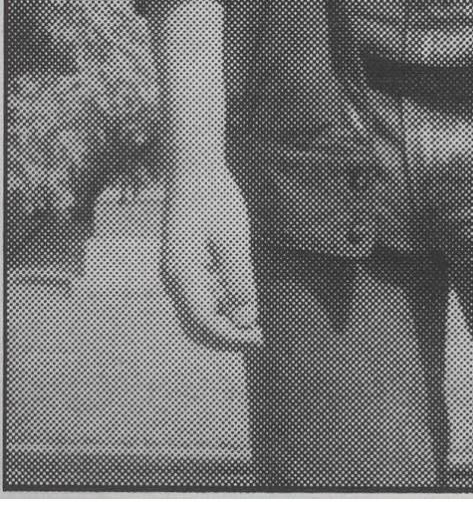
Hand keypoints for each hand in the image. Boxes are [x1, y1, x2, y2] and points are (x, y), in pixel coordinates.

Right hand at [160, 158, 261, 352]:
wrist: (194, 172)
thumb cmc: (215, 200)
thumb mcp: (233, 238)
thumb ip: (238, 279)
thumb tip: (246, 320)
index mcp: (182, 276)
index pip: (205, 323)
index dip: (232, 336)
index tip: (261, 338)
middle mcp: (174, 280)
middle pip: (197, 325)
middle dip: (227, 336)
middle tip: (261, 337)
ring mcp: (176, 274)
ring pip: (196, 314)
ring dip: (223, 324)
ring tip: (255, 323)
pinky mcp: (183, 265)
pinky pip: (198, 298)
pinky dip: (218, 307)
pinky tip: (241, 302)